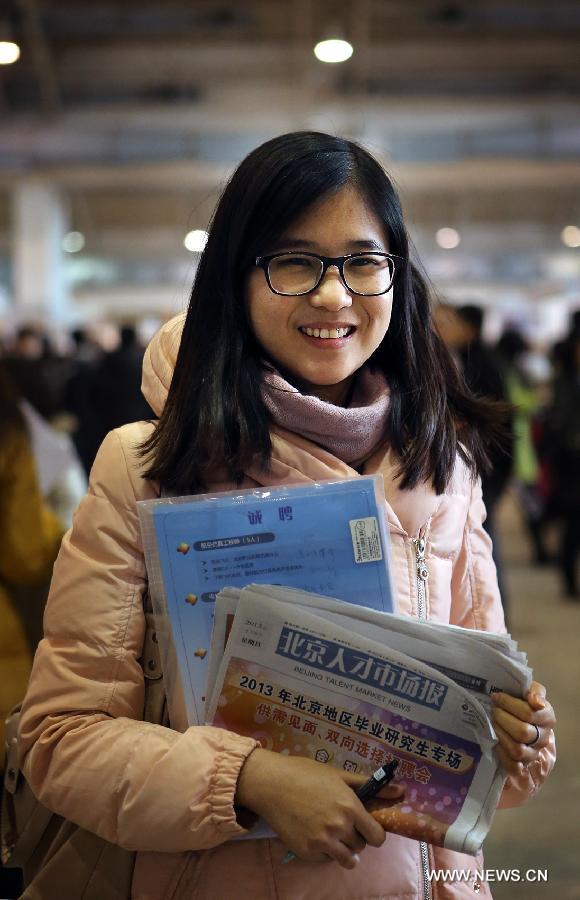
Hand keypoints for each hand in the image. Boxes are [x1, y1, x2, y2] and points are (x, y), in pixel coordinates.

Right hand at [235, 749, 403, 868]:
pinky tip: (314, 834)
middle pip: (361, 846)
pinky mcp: (307, 853)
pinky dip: (324, 852)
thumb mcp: (338, 775)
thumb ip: (369, 785)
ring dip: (343, 849)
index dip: (373, 832)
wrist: (272, 784)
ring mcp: (322, 843)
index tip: (365, 826)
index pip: (378, 837)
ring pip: (347, 859)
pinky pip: (326, 860)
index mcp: (350, 808)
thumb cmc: (306, 774)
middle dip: (354, 836)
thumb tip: (401, 790)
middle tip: (339, 821)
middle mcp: (339, 828)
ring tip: (331, 833)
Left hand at [491, 681, 555, 776]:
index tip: (496, 697)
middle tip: (494, 710)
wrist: (522, 718)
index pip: (528, 713)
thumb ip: (535, 691)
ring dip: (500, 735)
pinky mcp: (523, 764)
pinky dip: (502, 755)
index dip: (509, 704)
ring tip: (493, 723)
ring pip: (517, 750)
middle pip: (522, 732)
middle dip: (503, 719)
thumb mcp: (531, 690)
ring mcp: (533, 753)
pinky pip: (513, 766)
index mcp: (547, 718)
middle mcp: (543, 738)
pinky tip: (495, 742)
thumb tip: (535, 701)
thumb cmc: (524, 702)